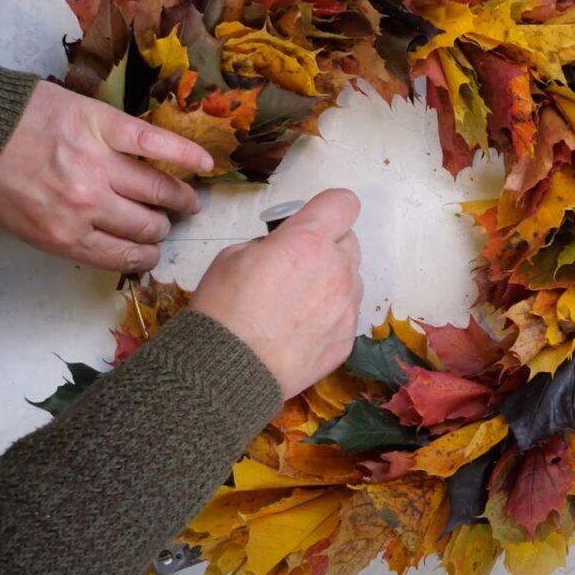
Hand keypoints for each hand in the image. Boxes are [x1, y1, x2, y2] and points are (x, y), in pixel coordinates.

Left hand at [0, 81, 213, 271]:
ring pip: (159, 189)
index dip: (147, 256)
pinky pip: (157, 143)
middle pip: (147, 224)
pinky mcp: (107, 128)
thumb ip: (72, 238)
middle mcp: (88, 204)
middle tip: (164, 222)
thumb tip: (117, 246)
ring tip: (188, 200)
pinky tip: (206, 164)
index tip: (153, 252)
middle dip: (160, 227)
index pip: (126, 256)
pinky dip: (186, 154)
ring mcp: (100, 165)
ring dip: (180, 198)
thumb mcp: (27, 226)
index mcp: (66, 235)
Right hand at [189, 189, 362, 398]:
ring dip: (332, 282)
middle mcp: (337, 270)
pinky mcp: (348, 339)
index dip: (329, 209)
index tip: (315, 220)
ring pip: (351, 279)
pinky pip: (346, 314)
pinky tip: (300, 330)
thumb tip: (285, 249)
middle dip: (327, 247)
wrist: (228, 372)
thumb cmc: (222, 310)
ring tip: (296, 303)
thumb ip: (273, 244)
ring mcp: (347, 307)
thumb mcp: (233, 256)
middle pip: (349, 242)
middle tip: (297, 266)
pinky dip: (330, 315)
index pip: (344, 203)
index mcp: (307, 241)